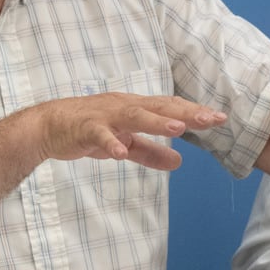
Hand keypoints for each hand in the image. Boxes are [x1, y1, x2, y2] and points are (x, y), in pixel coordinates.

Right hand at [37, 92, 227, 169]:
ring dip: (155, 122)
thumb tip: (179, 162)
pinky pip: (99, 135)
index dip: (194, 113)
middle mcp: (124, 106)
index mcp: (135, 108)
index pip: (170, 109)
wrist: (48, 126)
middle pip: (159, 108)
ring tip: (178, 128)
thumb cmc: (88, 130)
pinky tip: (120, 153)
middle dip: (186, 113)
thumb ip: (150, 152)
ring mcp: (105, 116)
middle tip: (212, 118)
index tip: (220, 118)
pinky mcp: (85, 128)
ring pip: (133, 116)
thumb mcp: (125, 144)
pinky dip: (110, 143)